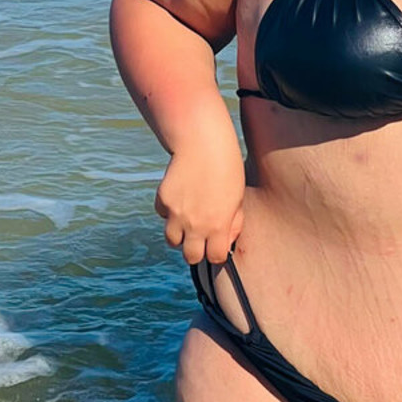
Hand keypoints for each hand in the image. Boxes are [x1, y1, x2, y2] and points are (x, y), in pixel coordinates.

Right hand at [154, 141, 244, 264]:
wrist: (203, 143)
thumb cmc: (227, 168)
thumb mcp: (238, 198)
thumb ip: (233, 223)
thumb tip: (225, 242)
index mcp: (218, 226)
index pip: (214, 258)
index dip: (216, 254)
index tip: (216, 246)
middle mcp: (195, 224)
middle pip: (190, 257)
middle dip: (196, 250)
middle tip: (201, 238)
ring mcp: (176, 214)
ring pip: (172, 240)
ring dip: (180, 234)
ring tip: (189, 220)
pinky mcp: (163, 200)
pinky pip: (163, 216)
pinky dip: (169, 212)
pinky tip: (180, 197)